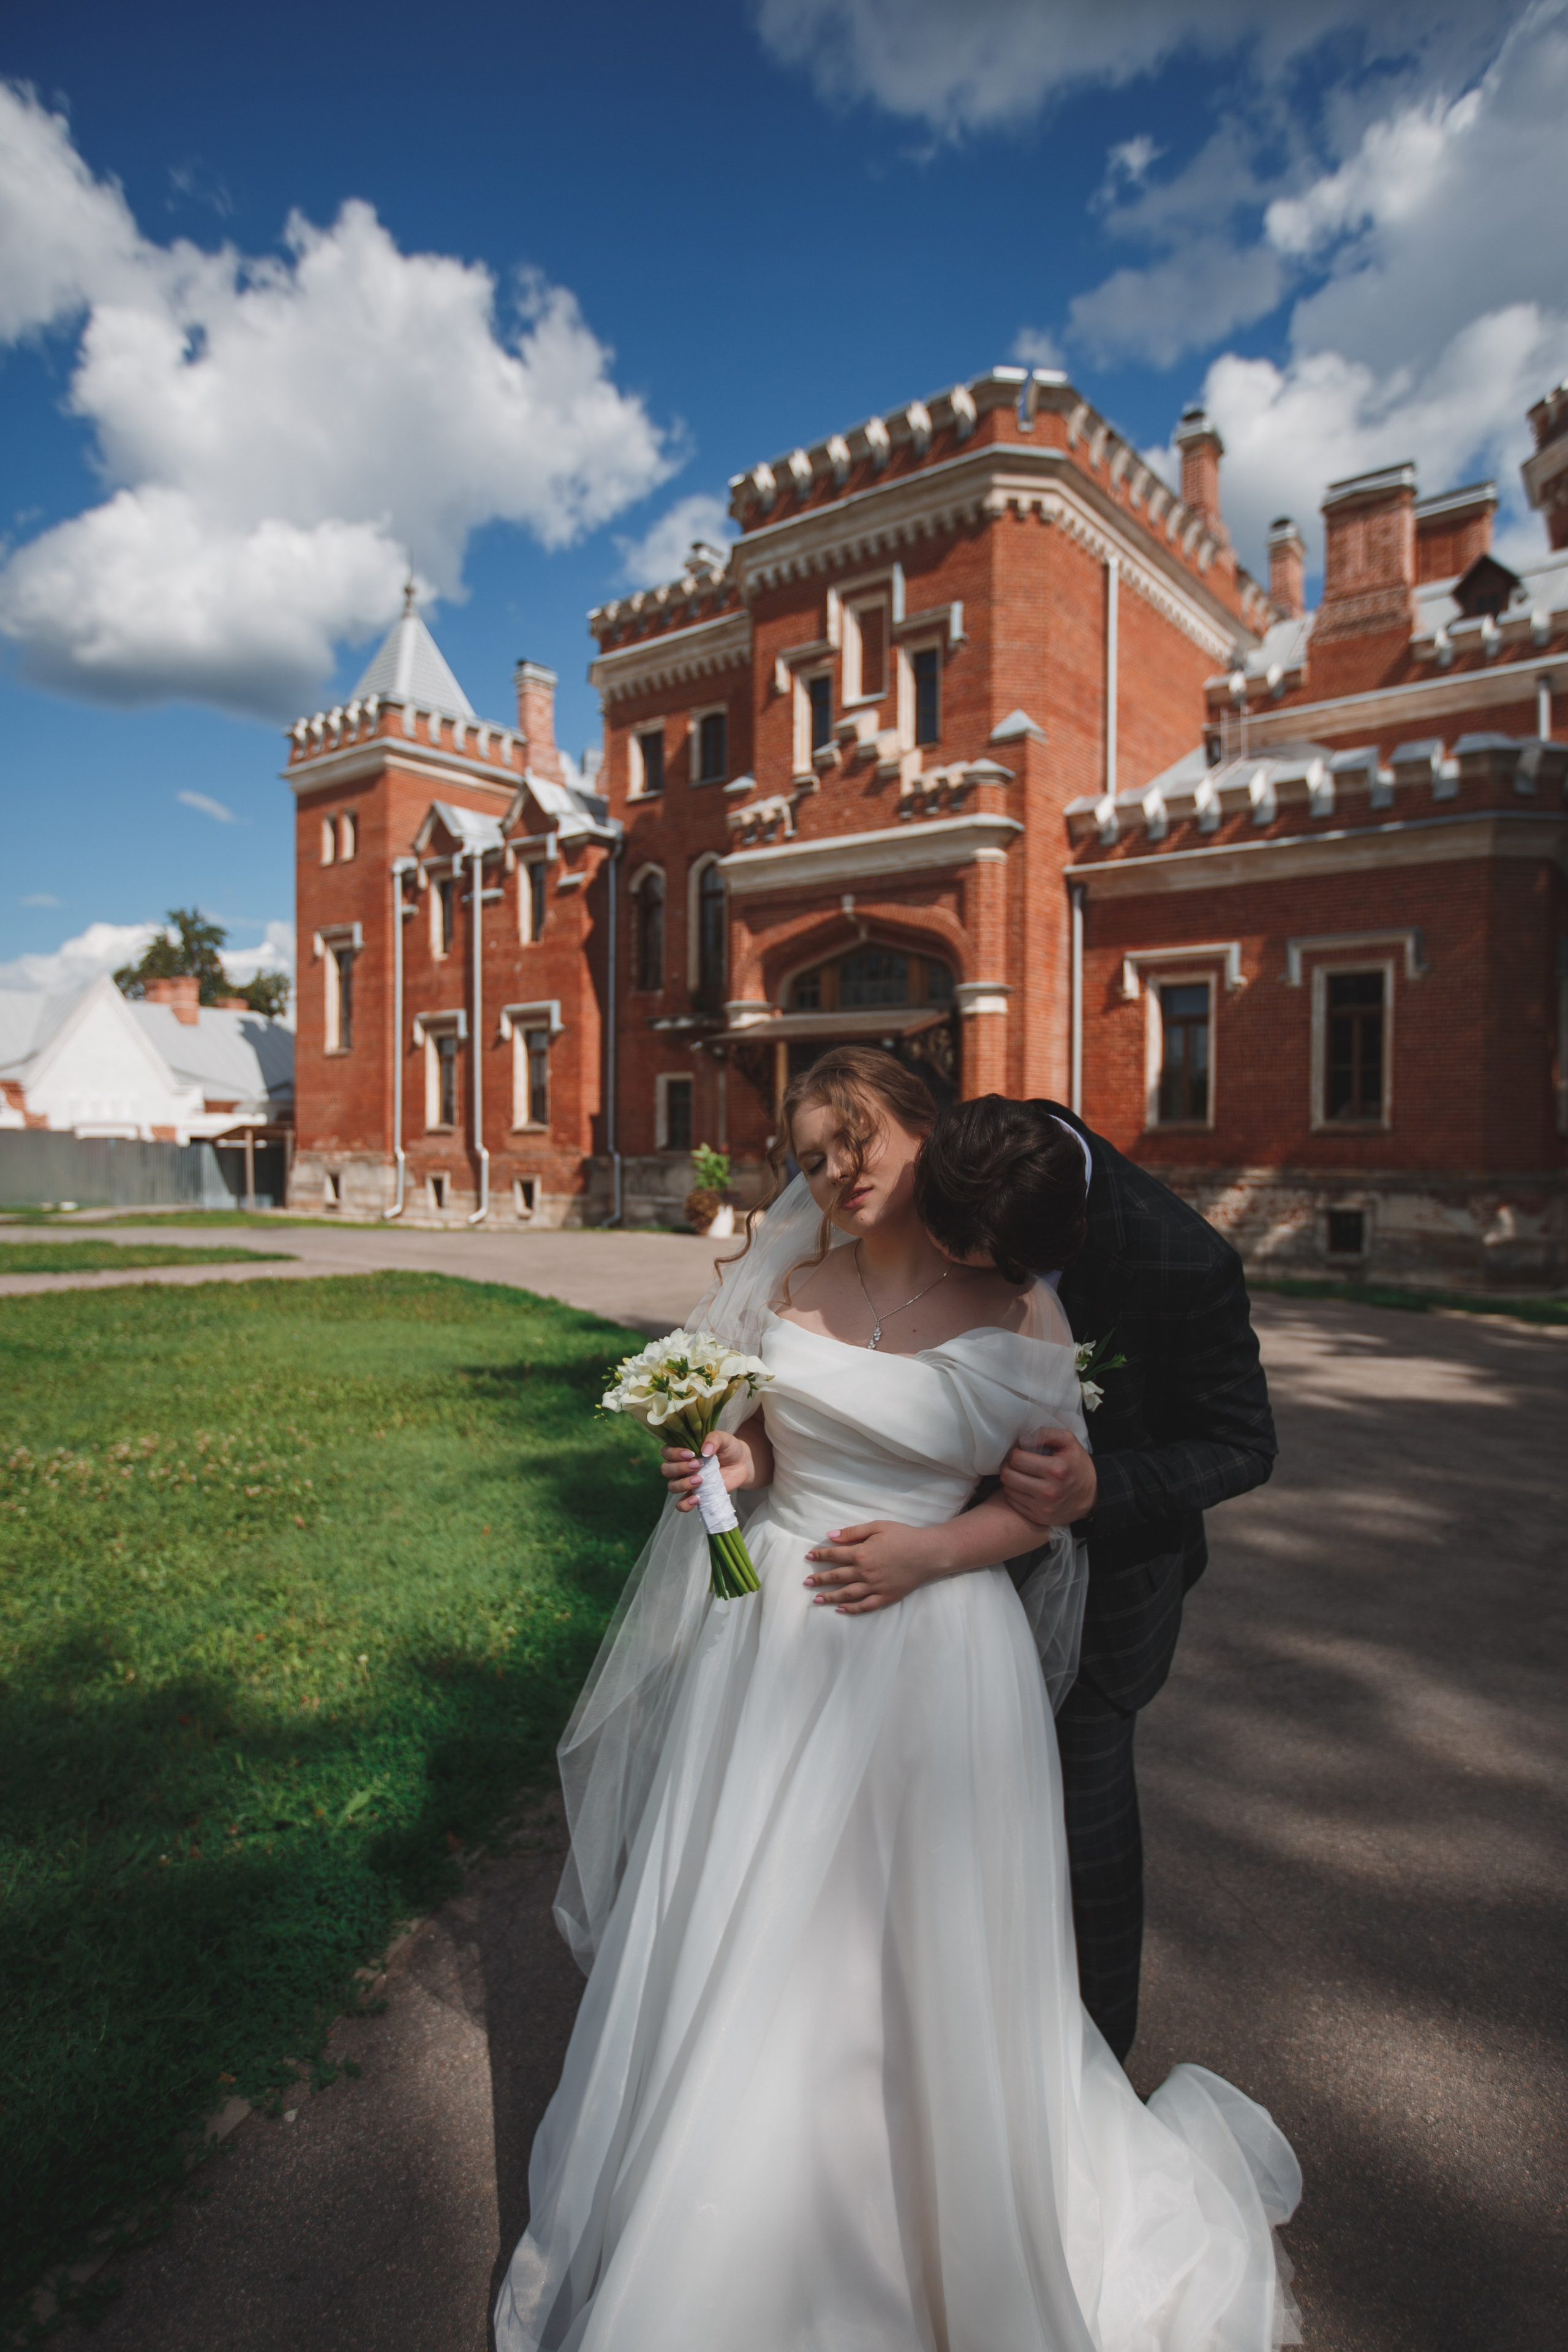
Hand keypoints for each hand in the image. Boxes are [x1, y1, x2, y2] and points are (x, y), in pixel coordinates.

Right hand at [660, 1430, 755, 1510]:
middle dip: (679, 1468)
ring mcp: (687, 1482)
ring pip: (672, 1486)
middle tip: (698, 1465)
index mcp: (683, 1451)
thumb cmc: (729, 1448)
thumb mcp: (724, 1438)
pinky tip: (697, 1498)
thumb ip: (713, 1439)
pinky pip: (681, 1504)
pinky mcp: (695, 1495)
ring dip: (683, 1484)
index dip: (673, 1453)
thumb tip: (704, 1451)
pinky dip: (685, 1504)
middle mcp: (681, 1466)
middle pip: (666, 1469)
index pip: (666, 1452)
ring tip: (700, 1480)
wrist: (741, 1464)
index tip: (690, 1453)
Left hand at [803, 1520, 942, 1614]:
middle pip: (837, 1577)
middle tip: (806, 1583)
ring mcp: (875, 1587)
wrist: (929, 1553)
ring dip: (830, 1597)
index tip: (809, 1557)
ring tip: (816, 1600)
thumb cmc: (904, 1536)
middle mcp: (865, 1572)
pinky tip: (841, 1610)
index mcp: (862, 1553)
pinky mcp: (886, 1597)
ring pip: (847, 1594)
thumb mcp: (878, 1526)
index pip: (834, 1555)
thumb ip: (853, 1532)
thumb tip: (830, 1536)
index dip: (820, 1555)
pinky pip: (865, 1606)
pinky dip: (852, 1609)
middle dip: (819, 1579)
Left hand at [998, 1427, 1097, 1527]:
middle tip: (1018, 1464)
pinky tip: (1025, 1488)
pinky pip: (1013, 1503)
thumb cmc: (1077, 1465)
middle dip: (1010, 1466)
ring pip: (1008, 1490)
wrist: (1093, 1496)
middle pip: (1009, 1476)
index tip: (1022, 1452)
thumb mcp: (1069, 1442)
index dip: (1016, 1453)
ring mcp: (1043, 1507)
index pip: (1017, 1459)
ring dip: (1012, 1481)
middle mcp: (1049, 1491)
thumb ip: (1046, 1434)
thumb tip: (1022, 1441)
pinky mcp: (1039, 1518)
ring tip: (1022, 1475)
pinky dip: (1016, 1494)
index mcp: (1056, 1470)